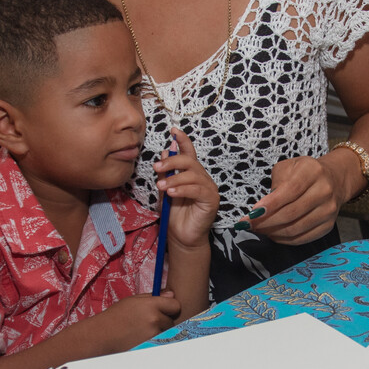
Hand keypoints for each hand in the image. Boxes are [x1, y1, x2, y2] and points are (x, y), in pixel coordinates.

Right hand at [76, 291, 184, 352]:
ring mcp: (153, 334)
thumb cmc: (116, 316)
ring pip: (165, 332)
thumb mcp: (132, 301)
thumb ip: (152, 297)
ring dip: (158, 331)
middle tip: (147, 321)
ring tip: (141, 330)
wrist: (102, 335)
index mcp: (150, 305)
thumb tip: (171, 295)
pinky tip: (140, 337)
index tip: (166, 309)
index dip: (171, 307)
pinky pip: (159, 341)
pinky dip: (153, 340)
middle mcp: (154, 319)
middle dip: (163, 321)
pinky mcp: (150, 345)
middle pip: (171, 320)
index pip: (175, 305)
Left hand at [152, 129, 219, 248]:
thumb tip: (163, 152)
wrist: (181, 237)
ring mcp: (209, 189)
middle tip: (157, 167)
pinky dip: (182, 188)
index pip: (189, 153)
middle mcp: (202, 179)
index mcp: (192, 174)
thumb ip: (165, 174)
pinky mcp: (211, 200)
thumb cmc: (174, 215)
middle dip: (172, 161)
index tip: (174, 131)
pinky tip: (171, 192)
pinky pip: (196, 189)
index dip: (183, 141)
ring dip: (174, 178)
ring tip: (161, 186)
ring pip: (192, 174)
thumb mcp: (165, 190)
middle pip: (190, 161)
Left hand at [247, 151, 355, 243]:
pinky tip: (273, 235)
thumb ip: (276, 183)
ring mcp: (328, 210)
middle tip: (249, 225)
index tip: (252, 213)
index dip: (270, 204)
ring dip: (272, 232)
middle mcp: (324, 191)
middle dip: (266, 222)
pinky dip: (284, 239)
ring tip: (259, 230)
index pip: (290, 190)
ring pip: (295, 228)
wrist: (334, 180)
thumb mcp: (289, 167)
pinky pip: (303, 238)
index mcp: (312, 171)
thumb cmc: (304, 173)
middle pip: (291, 213)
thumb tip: (263, 208)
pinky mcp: (328, 225)